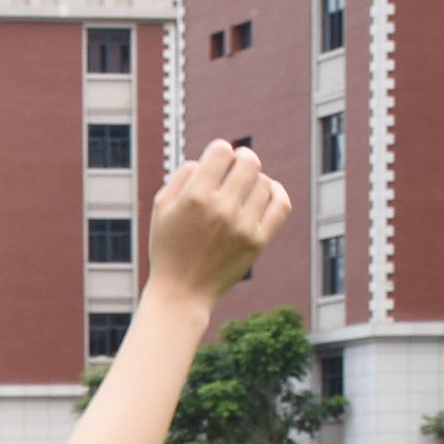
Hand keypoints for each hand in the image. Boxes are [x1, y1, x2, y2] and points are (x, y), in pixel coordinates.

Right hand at [146, 139, 292, 308]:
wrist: (181, 293)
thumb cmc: (169, 247)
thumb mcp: (161, 208)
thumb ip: (184, 175)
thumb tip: (211, 158)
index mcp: (195, 198)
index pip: (222, 150)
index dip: (220, 152)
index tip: (216, 164)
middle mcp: (221, 210)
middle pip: (249, 161)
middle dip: (242, 159)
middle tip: (236, 168)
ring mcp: (242, 227)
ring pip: (264, 182)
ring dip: (254, 182)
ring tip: (240, 193)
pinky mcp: (258, 242)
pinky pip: (281, 205)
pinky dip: (277, 193)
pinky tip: (266, 193)